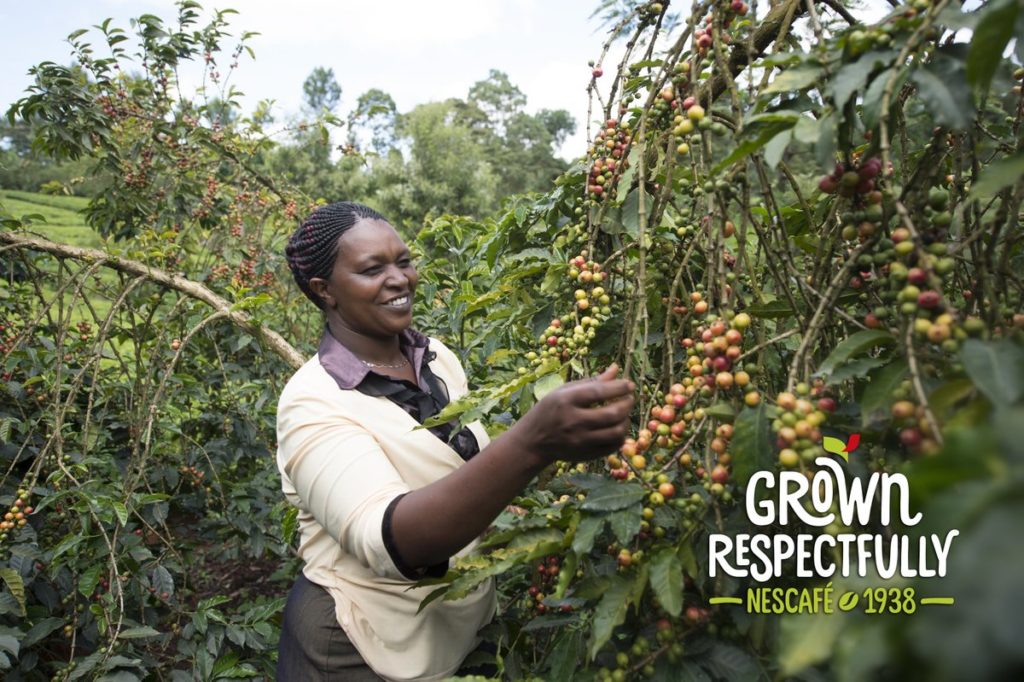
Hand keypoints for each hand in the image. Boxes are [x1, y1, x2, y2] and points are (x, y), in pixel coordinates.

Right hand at [510, 363, 634, 464]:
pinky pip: (613, 446)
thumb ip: (591, 382)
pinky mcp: (586, 455)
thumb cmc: (550, 410)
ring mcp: (580, 441)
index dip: (619, 387)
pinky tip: (617, 428)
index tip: (629, 384)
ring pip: (616, 432)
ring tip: (624, 414)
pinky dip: (620, 436)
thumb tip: (616, 369)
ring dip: (626, 421)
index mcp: (566, 400)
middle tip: (629, 399)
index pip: (599, 392)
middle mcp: (573, 421)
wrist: (533, 441)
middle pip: (612, 414)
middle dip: (627, 404)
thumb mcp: (564, 391)